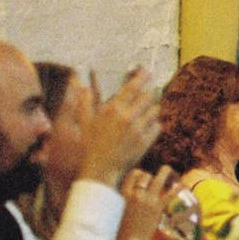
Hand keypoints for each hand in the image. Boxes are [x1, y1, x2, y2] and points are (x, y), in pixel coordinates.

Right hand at [76, 70, 159, 185]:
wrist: (102, 168)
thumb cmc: (91, 144)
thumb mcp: (85, 122)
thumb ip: (84, 102)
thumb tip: (81, 85)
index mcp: (112, 110)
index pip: (132, 87)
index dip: (141, 77)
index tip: (147, 71)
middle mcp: (127, 117)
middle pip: (148, 96)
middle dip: (149, 93)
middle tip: (147, 93)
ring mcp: (139, 129)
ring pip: (155, 110)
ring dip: (151, 109)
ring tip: (142, 114)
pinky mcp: (147, 140)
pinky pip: (158, 125)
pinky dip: (154, 124)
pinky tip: (144, 127)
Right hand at [114, 165, 177, 239]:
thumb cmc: (125, 227)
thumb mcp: (123, 208)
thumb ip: (130, 197)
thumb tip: (141, 189)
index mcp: (124, 193)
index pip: (134, 174)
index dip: (141, 173)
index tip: (144, 176)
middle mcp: (135, 194)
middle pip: (146, 176)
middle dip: (152, 176)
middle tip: (156, 178)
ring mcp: (147, 200)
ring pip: (158, 180)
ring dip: (164, 172)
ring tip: (168, 169)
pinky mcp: (157, 208)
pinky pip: (169, 194)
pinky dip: (176, 188)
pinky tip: (181, 185)